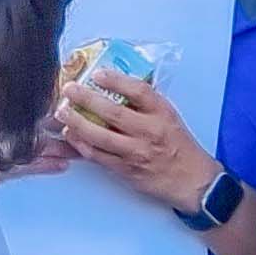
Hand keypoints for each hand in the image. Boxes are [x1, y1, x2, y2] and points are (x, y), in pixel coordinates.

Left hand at [51, 56, 219, 215]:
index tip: (97, 73)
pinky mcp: (127, 170)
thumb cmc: (179, 147)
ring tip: (62, 112)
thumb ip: (145, 105)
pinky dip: (82, 145)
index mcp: (162, 113)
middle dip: (86, 99)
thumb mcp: (168, 118)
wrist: (193, 181)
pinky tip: (71, 135)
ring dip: (77, 123)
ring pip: (101, 136)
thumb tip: (115, 89)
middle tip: (69, 89)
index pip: (138, 91)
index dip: (116, 80)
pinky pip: (99, 156)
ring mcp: (137, 152)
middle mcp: (150, 131)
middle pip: (113, 112)